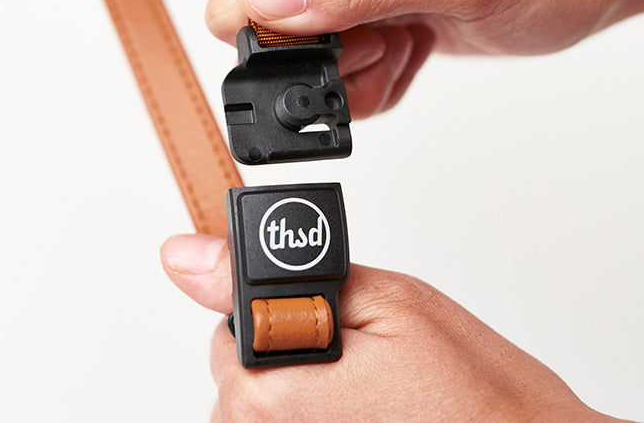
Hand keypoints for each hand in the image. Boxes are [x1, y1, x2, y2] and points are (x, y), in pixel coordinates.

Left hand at [160, 234, 622, 421]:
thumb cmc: (475, 394)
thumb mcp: (383, 302)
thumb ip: (274, 274)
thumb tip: (186, 254)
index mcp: (269, 394)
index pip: (227, 328)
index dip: (288, 311)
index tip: (329, 320)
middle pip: (245, 369)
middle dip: (297, 350)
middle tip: (365, 358)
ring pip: (269, 402)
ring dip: (310, 388)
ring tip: (374, 391)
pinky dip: (318, 410)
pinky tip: (366, 411)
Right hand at [206, 0, 643, 118]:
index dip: (282, 30)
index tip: (344, 37)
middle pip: (273, 36)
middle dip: (334, 58)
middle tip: (387, 38)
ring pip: (308, 69)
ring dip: (362, 73)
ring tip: (409, 40)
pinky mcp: (363, 19)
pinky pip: (342, 78)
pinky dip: (377, 82)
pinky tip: (411, 49)